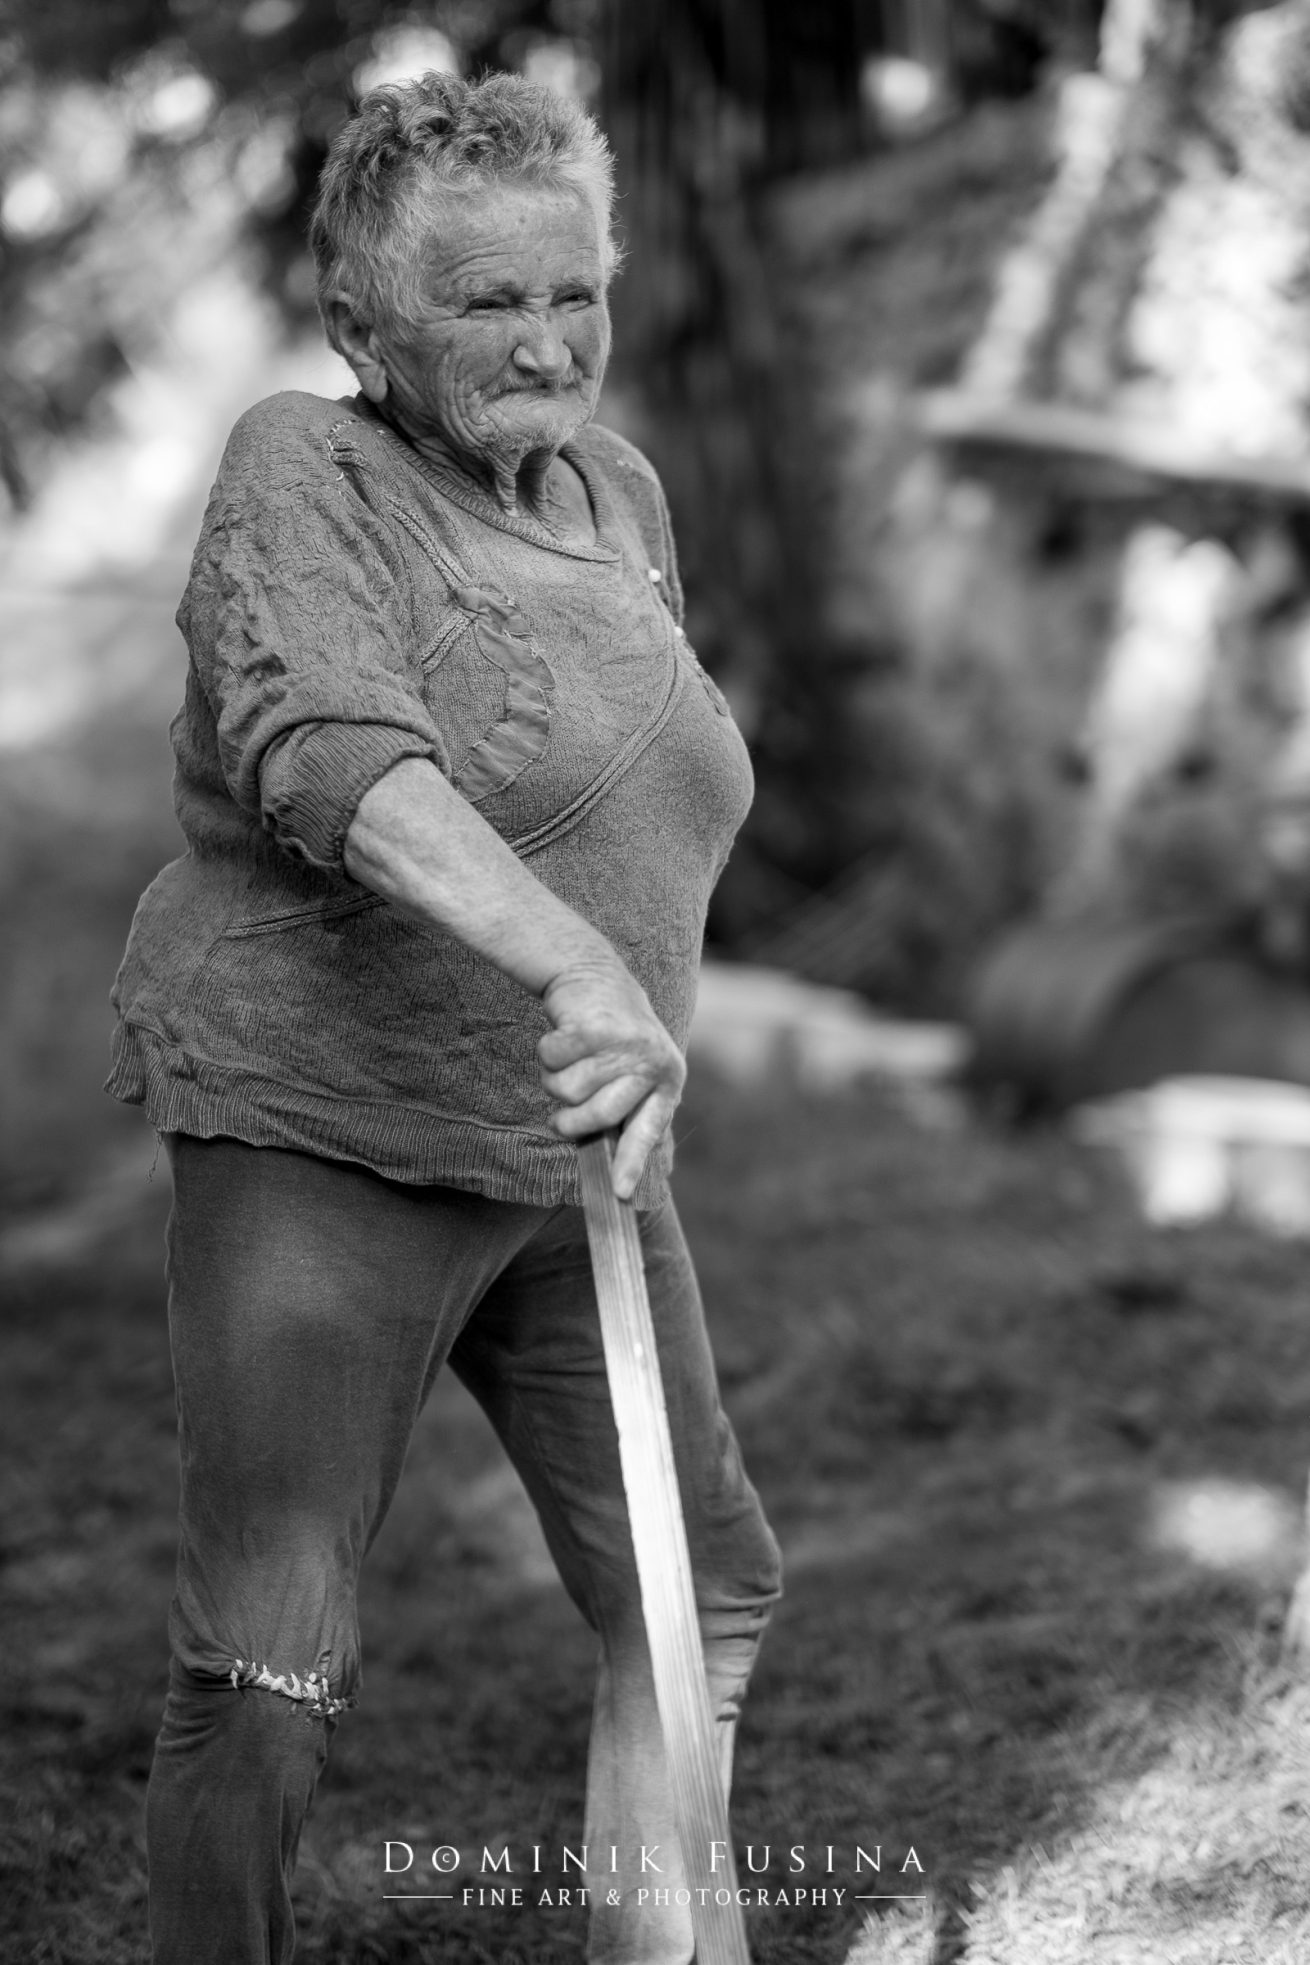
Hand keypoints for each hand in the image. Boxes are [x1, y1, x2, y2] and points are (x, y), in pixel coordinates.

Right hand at [538, 956, 685, 1199]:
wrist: (593, 974)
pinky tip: (564, 1033)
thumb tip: (619, 1176)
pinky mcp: (595, 1024)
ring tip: (572, 1057)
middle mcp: (653, 1062)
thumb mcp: (633, 1071)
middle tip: (561, 1112)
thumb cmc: (610, 1036)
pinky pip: (551, 1059)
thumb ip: (629, 1112)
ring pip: (568, 1090)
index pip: (647, 1131)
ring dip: (555, 1077)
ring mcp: (626, 1042)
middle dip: (570, 1119)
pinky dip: (547, 1050)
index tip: (620, 1193)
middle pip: (597, 1116)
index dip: (631, 1164)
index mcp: (668, 1080)